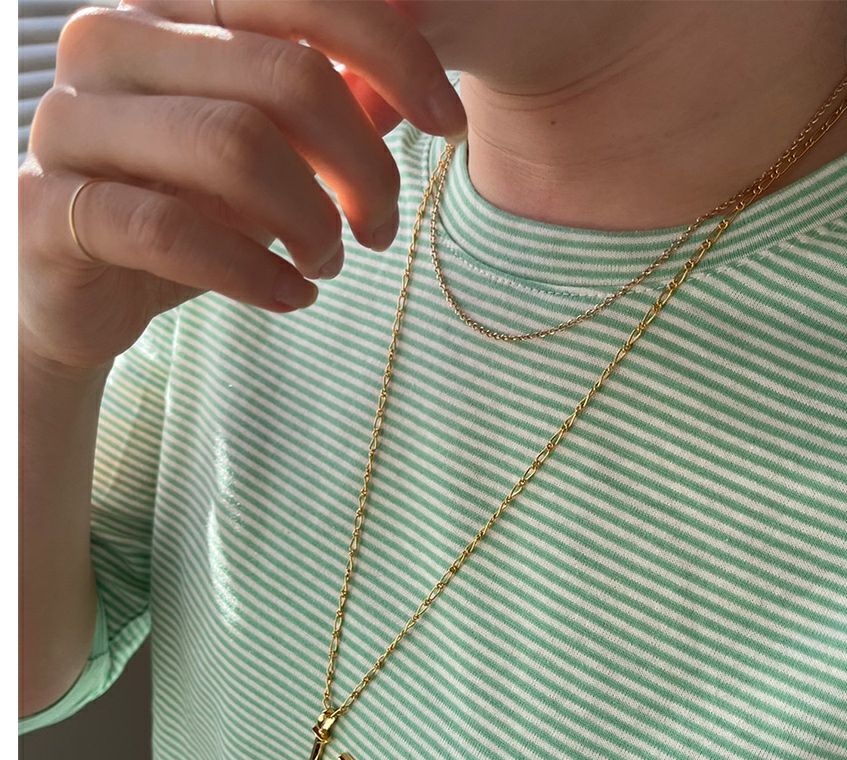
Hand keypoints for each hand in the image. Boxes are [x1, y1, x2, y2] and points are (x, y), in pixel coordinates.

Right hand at [19, 0, 467, 373]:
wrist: (85, 292)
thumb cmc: (187, 207)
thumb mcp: (271, 151)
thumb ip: (332, 104)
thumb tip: (417, 80)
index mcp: (170, 6)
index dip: (395, 52)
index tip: (450, 123)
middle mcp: (111, 40)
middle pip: (285, 75)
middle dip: (362, 163)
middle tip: (380, 228)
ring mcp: (70, 120)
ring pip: (233, 147)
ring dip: (311, 221)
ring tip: (330, 262)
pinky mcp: (49, 207)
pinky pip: (173, 232)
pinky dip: (254, 273)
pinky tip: (294, 297)